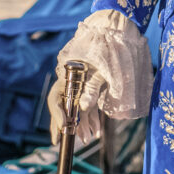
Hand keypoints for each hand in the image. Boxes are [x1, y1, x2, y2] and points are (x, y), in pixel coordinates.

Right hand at [45, 9, 151, 145]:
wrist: (116, 31)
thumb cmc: (108, 46)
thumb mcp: (102, 67)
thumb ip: (91, 87)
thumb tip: (82, 109)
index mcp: (67, 73)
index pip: (56, 97)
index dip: (58, 115)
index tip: (64, 128)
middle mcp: (71, 80)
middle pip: (62, 106)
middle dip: (63, 125)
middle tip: (60, 142)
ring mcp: (81, 85)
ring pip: (75, 109)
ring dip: (80, 125)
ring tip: (87, 140)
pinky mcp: (92, 88)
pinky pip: (87, 106)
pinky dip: (91, 119)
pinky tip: (96, 132)